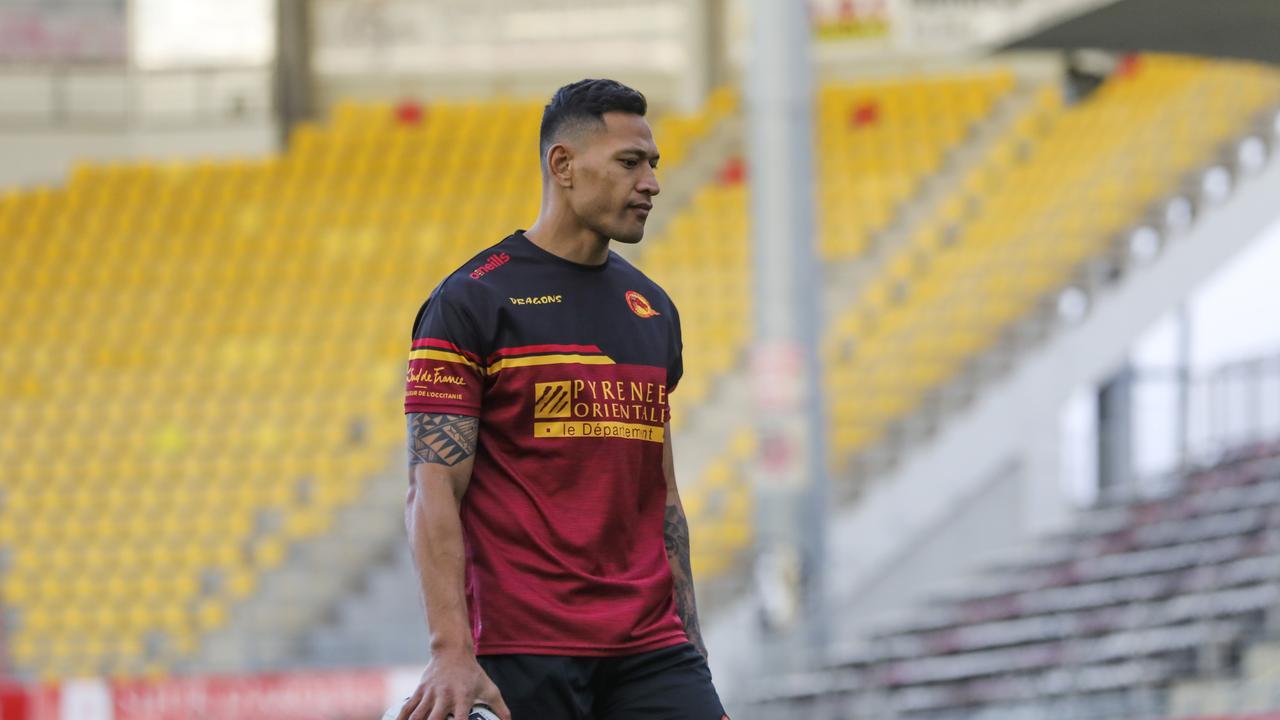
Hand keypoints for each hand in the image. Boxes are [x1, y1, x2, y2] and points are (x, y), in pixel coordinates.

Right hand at [395, 648, 511, 719]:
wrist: (452, 651)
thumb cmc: (472, 673)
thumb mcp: (489, 688)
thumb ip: (500, 707)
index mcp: (462, 697)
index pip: (460, 719)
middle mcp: (445, 696)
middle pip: (434, 719)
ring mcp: (430, 693)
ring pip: (417, 716)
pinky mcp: (419, 690)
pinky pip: (408, 708)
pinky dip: (401, 719)